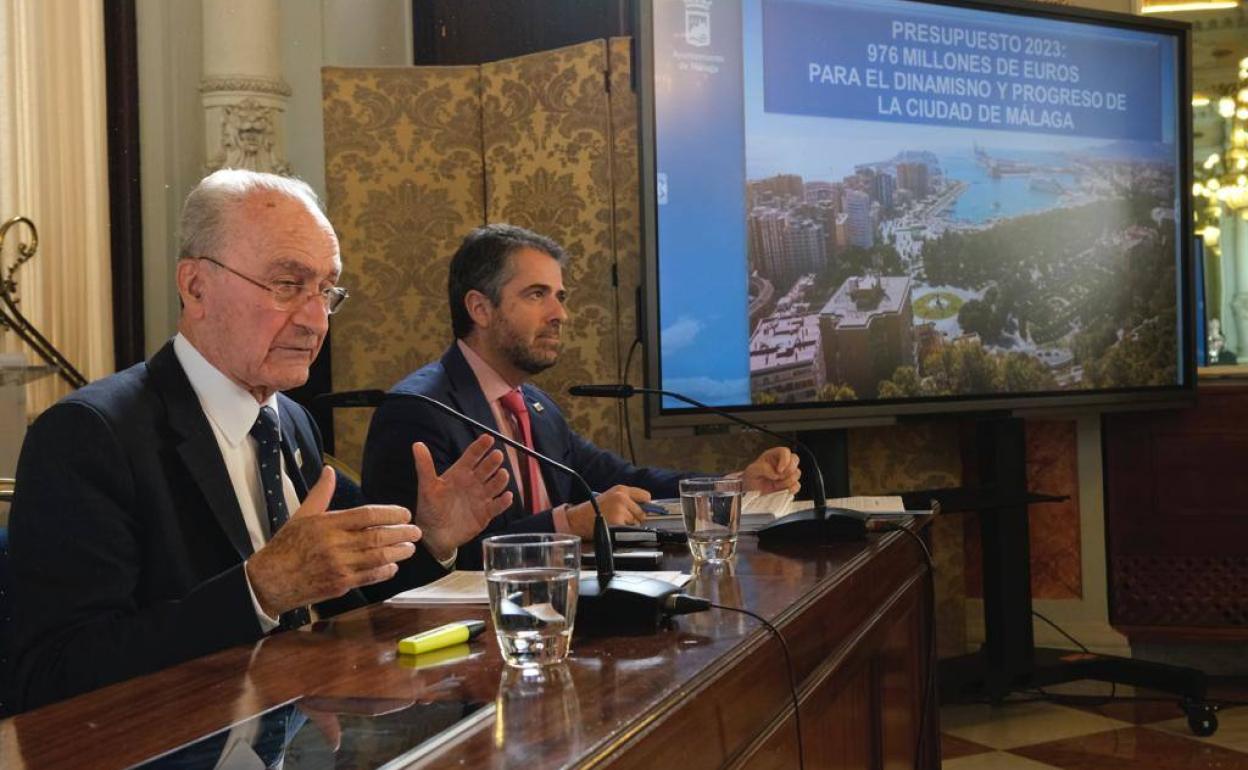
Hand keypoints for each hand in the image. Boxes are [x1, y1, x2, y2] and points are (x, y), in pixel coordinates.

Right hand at [246, 467, 421, 615]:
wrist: (269, 581)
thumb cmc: (285, 546)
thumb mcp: (301, 515)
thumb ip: (321, 494)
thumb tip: (329, 471)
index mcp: (327, 524)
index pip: (366, 515)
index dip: (390, 513)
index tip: (405, 513)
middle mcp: (334, 544)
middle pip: (377, 536)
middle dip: (401, 533)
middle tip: (416, 531)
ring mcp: (338, 566)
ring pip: (377, 557)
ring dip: (398, 552)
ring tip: (410, 548)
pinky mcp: (340, 585)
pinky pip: (369, 577)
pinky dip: (384, 572)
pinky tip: (393, 566)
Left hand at [413, 433, 512, 561]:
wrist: (434, 536)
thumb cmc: (430, 509)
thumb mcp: (426, 487)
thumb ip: (425, 466)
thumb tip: (417, 445)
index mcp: (460, 473)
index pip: (473, 455)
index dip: (481, 446)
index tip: (488, 438)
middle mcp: (473, 482)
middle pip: (487, 468)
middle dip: (493, 461)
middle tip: (497, 455)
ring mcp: (481, 497)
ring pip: (495, 485)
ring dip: (500, 479)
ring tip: (502, 474)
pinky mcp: (486, 513)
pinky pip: (498, 506)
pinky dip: (504, 501)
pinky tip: (507, 497)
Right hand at [566, 485, 649, 539]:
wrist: (578, 519)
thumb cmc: (594, 510)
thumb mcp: (611, 497)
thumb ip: (628, 499)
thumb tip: (647, 508)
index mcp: (621, 489)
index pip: (646, 496)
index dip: (644, 505)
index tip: (642, 510)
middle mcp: (622, 497)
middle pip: (642, 512)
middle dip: (635, 518)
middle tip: (620, 518)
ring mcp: (620, 509)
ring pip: (637, 522)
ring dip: (629, 525)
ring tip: (615, 522)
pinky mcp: (618, 521)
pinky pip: (630, 530)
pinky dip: (623, 531)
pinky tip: (613, 527)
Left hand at [741, 446, 800, 493]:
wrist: (750, 492)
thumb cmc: (750, 478)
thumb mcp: (751, 471)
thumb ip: (763, 469)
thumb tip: (775, 473)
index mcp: (773, 456)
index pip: (785, 451)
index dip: (785, 460)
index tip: (779, 470)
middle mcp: (781, 463)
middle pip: (795, 459)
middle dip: (789, 469)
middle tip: (779, 477)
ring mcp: (786, 474)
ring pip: (797, 473)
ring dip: (787, 481)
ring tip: (775, 485)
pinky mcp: (789, 485)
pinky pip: (797, 485)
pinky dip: (791, 489)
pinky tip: (782, 490)